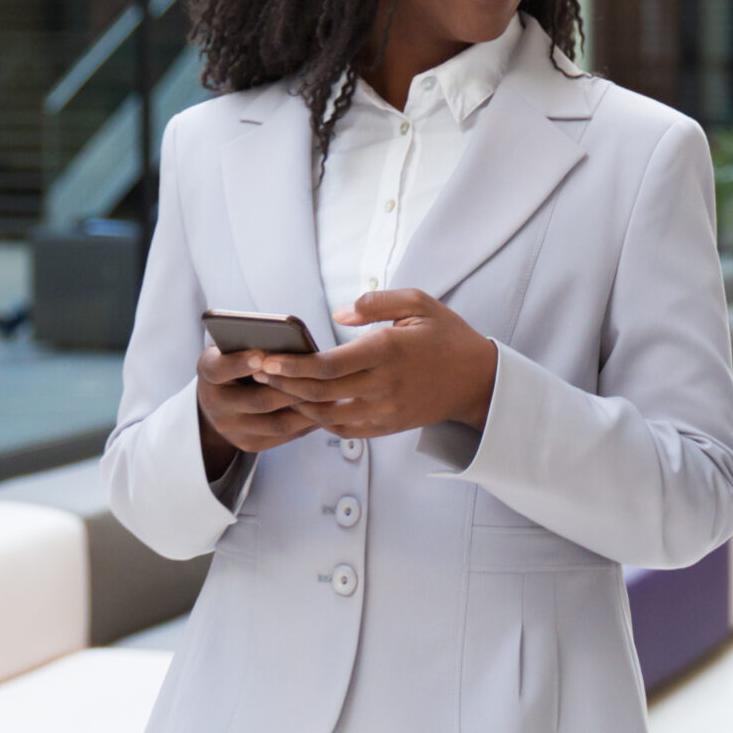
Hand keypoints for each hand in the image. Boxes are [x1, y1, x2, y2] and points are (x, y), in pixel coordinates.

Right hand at [195, 343, 316, 469]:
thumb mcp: (232, 348)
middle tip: (320, 378)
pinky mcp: (249, 444)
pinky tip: (327, 410)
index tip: (262, 354)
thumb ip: (250, 343)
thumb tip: (289, 338)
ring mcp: (232, 429)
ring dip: (307, 410)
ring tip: (334, 396)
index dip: (241, 363)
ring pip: (277, 423)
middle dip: (291, 389)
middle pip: (258, 400)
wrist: (217, 402)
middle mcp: (216, 404)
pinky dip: (308, 423)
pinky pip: (284, 436)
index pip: (220, 369)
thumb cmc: (236, 363)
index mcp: (209, 372)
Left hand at [246, 289, 496, 440]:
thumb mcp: (418, 302)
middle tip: (255, 372)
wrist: (477, 380)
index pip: (329, 365)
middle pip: (321, 393)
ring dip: (296, 403)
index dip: (293, 366)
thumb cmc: (446, 335)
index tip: (266, 359)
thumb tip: (337, 316)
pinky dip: (319, 420)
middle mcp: (384, 385)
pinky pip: (344, 429)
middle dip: (283, 384)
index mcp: (388, 351)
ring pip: (327, 415)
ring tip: (272, 388)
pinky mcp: (388, 426)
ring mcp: (386, 410)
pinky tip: (304, 405)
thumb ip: (375, 302)